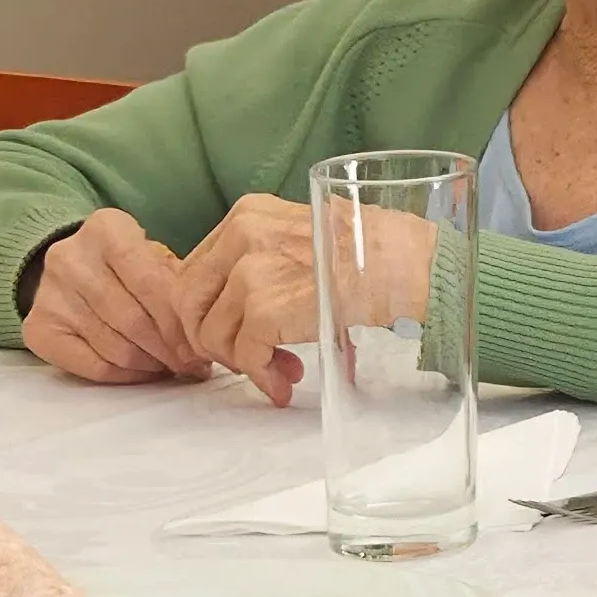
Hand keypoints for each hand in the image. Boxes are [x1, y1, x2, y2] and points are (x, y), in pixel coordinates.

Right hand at [19, 212, 209, 386]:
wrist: (68, 266)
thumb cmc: (125, 264)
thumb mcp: (151, 255)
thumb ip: (177, 283)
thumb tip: (208, 332)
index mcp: (105, 229)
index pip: (152, 284)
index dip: (180, 322)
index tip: (202, 345)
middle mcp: (70, 258)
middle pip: (133, 320)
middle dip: (170, 349)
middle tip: (193, 364)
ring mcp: (49, 295)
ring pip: (116, 348)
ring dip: (152, 365)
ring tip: (173, 367)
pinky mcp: (38, 329)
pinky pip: (92, 366)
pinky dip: (125, 376)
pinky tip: (144, 372)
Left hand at [169, 192, 396, 406]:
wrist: (408, 265)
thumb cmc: (371, 255)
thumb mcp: (303, 236)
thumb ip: (262, 263)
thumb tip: (233, 315)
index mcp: (247, 216)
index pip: (195, 271)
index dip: (207, 312)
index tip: (233, 336)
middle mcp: (241, 236)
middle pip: (188, 303)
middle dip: (214, 340)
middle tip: (248, 359)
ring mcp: (250, 272)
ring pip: (210, 335)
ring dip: (243, 363)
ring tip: (280, 371)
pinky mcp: (265, 308)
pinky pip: (244, 355)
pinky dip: (262, 375)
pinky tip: (285, 381)